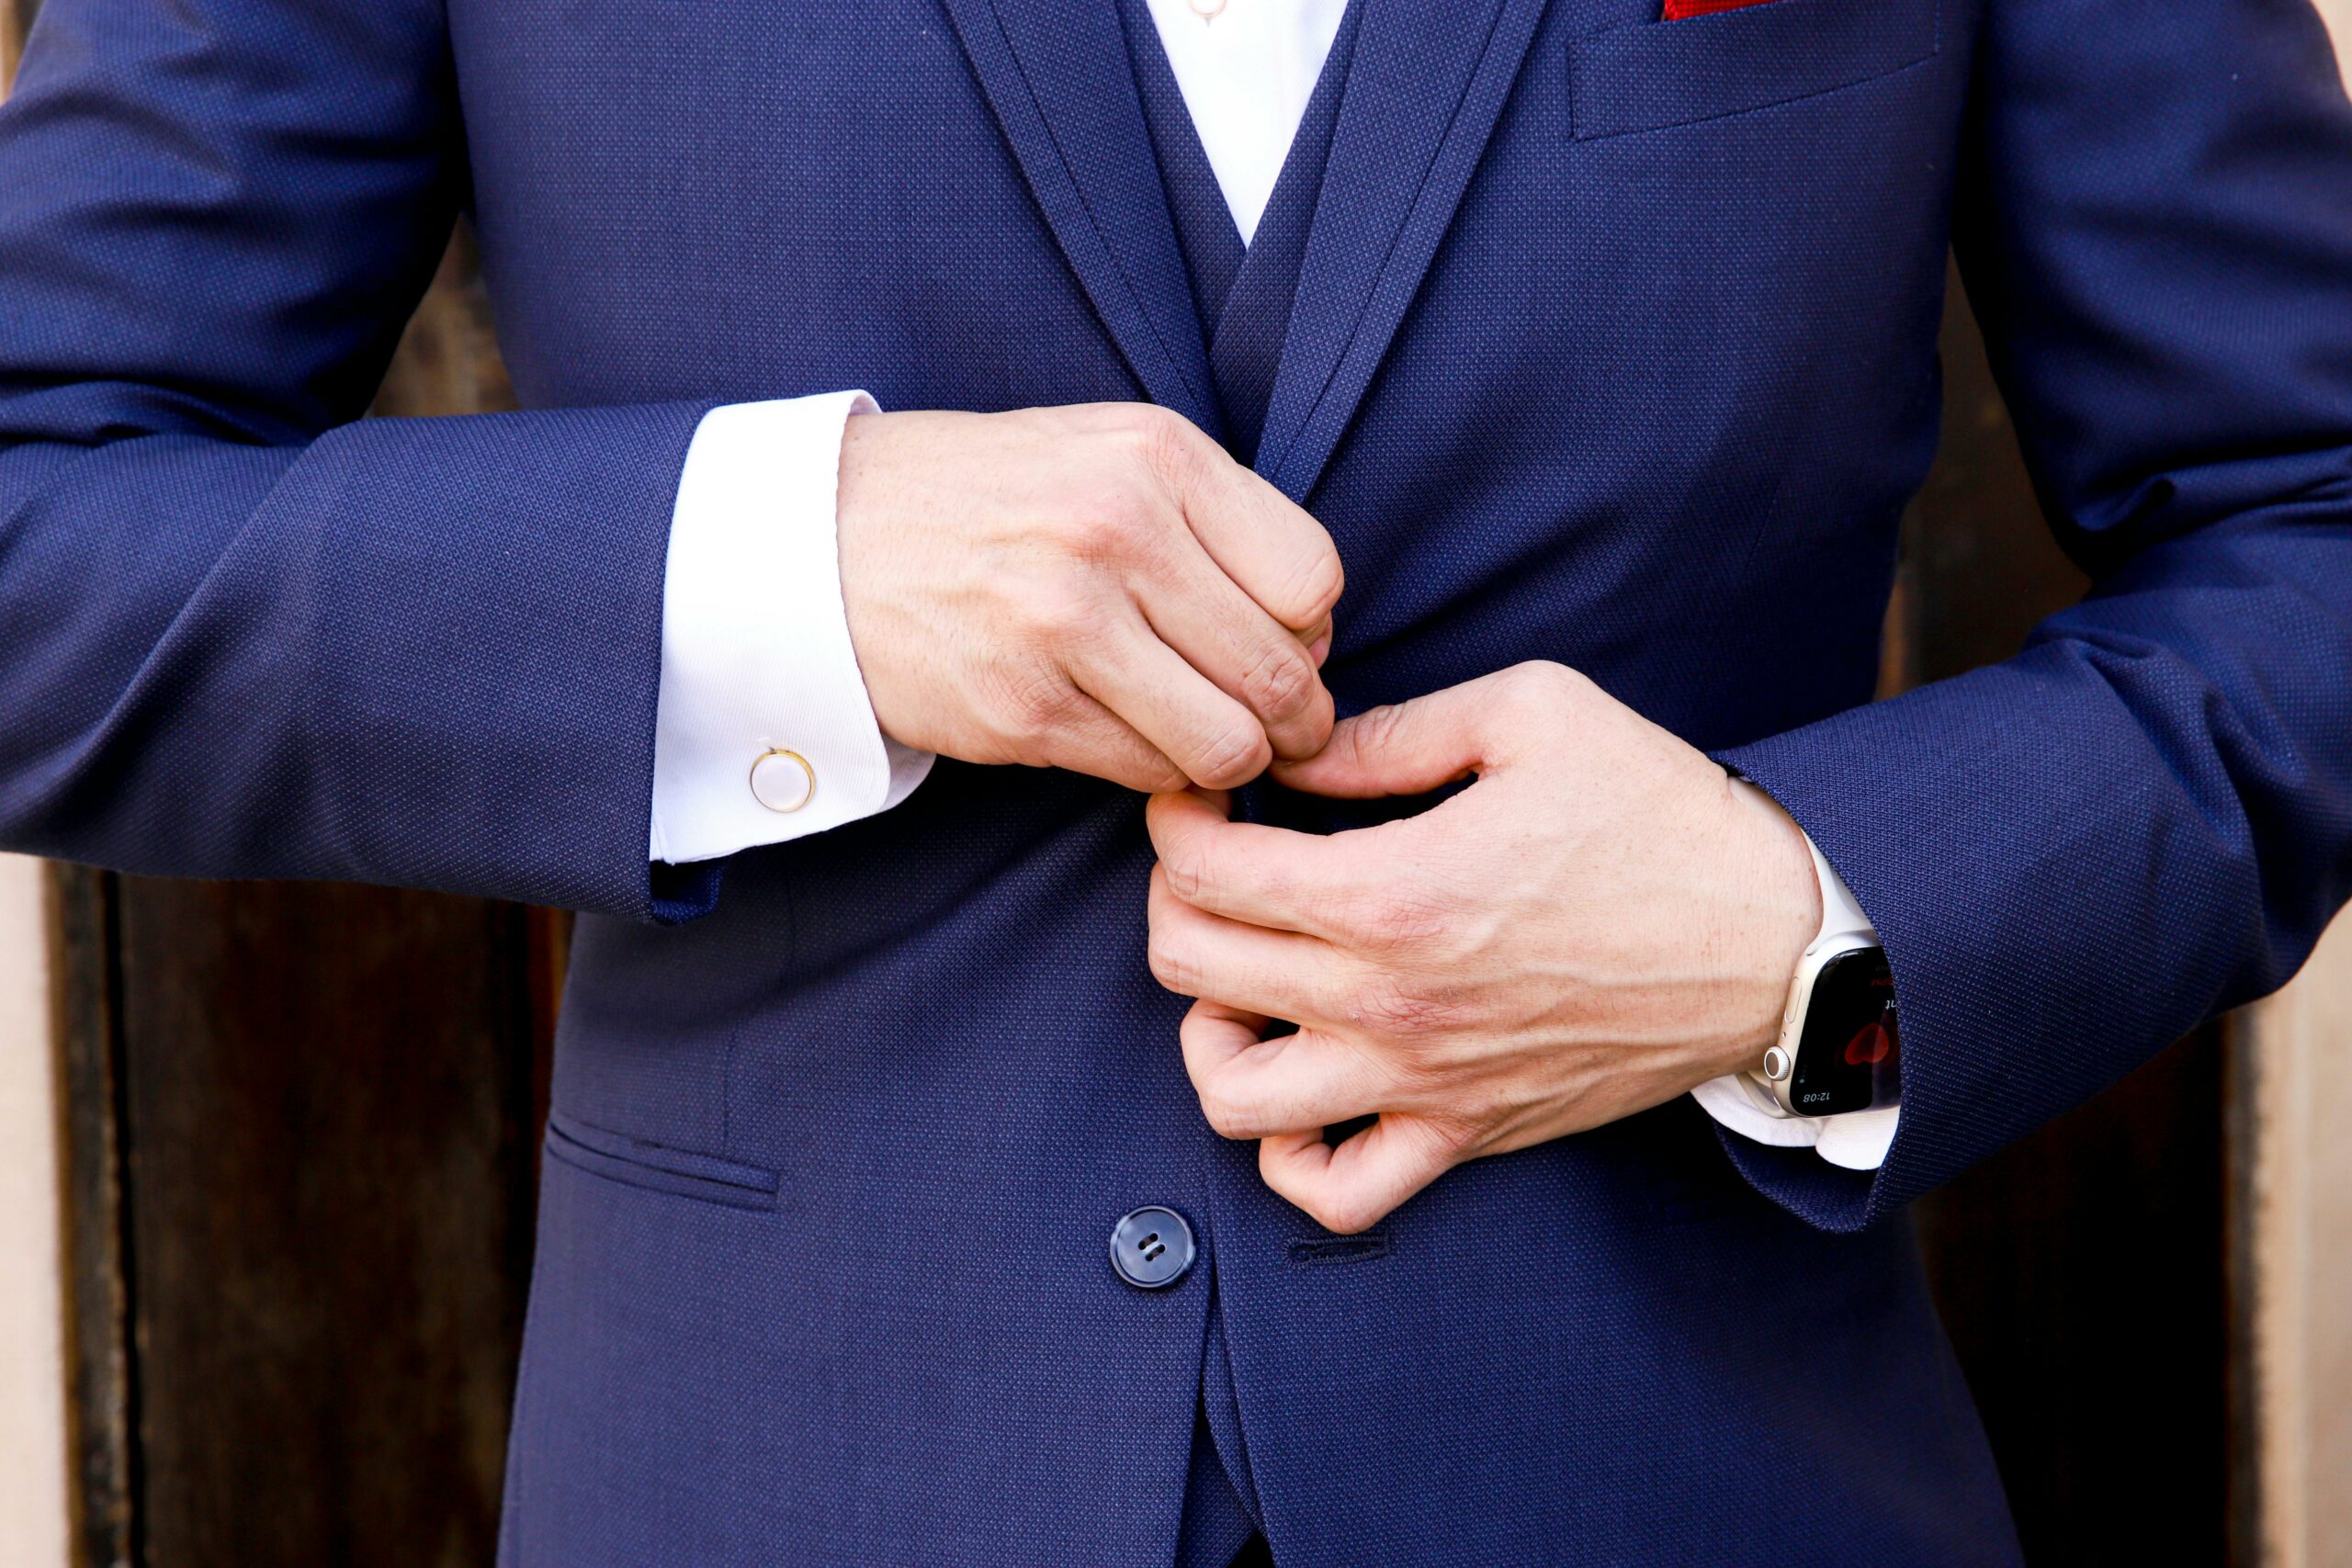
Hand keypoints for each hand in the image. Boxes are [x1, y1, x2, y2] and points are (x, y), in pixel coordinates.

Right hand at [836, 404, 1341, 790]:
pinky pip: (1148, 773)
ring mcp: (1067, 625)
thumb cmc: (987, 501)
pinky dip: (1156, 774)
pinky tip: (1129, 739)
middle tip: (1270, 727)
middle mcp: (1118, 531)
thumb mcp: (1105, 452)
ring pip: (1227, 742)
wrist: (823, 542)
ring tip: (1205, 741)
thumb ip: (1214, 518)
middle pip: (1281, 671)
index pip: (1312, 579)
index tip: (1279, 643)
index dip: (1311, 629)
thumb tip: (1315, 628)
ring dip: (1231, 760)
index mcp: (1155, 458)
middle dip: (1292, 718)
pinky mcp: (1025, 709)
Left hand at [1143, 662, 1820, 1232]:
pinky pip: (1332, 1192)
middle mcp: (1387, 1001)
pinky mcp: (1463, 1134)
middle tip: (1221, 863)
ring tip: (1248, 979)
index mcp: (1394, 891)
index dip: (1176, 818)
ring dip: (1210, 1030)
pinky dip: (1289, 1153)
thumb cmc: (1662, 815)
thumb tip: (1294, 750)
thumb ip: (1391, 730)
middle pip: (1189, 966)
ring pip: (1229, 1096)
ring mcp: (1420, 1083)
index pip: (1203, 870)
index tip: (1203, 795)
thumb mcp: (1535, 714)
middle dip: (1177, 900)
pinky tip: (1308, 1085)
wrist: (1778, 943)